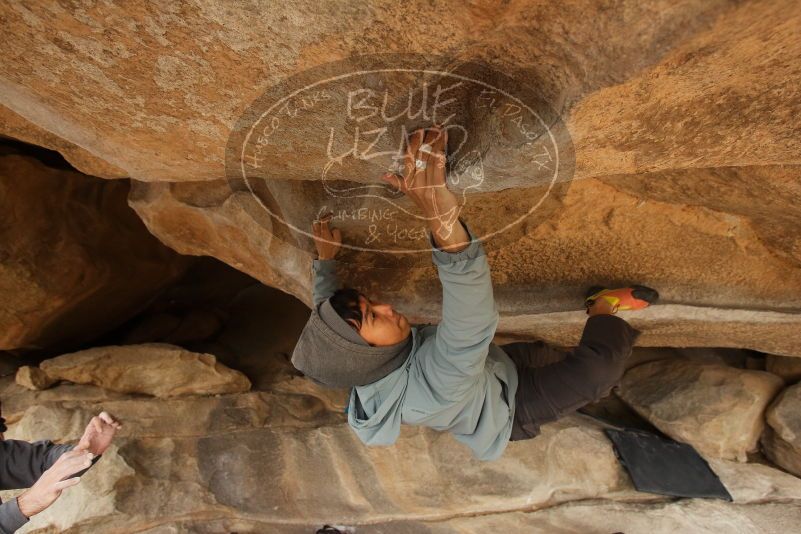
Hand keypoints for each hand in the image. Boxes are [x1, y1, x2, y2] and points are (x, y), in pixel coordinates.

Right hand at [16, 449, 92, 517]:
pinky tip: (78, 480)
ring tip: (89, 463)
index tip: (87, 450)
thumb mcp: (52, 478)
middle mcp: (52, 473)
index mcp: (53, 469)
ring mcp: (51, 481)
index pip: (64, 457)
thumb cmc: (43, 490)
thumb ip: (62, 473)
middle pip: (67, 462)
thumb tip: (73, 467)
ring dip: (78, 466)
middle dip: (80, 458)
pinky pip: (61, 485)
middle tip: (92, 455)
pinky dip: (70, 482)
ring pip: (66, 471)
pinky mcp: (50, 490)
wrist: (29, 502)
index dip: (76, 452)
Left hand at [76, 411, 120, 455]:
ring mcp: (106, 425)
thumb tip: (86, 444)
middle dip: (108, 416)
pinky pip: (117, 423)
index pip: (95, 419)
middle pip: (104, 414)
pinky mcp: (112, 429)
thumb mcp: (83, 447)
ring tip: (116, 425)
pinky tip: (119, 428)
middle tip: (111, 422)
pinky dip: (119, 423)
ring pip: (112, 417)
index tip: (100, 431)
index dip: (98, 424)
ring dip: (115, 420)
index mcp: (92, 426)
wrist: (93, 449)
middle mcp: (100, 423)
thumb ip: (83, 446)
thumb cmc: (86, 446)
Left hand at [312, 213, 341, 259]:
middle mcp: (318, 233)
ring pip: (313, 226)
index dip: (327, 216)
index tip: (331, 215)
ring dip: (317, 222)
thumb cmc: (332, 248)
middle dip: (321, 218)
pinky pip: (314, 230)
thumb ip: (336, 232)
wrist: (325, 256)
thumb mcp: (338, 240)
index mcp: (324, 232)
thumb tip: (334, 228)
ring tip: (322, 222)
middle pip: (316, 222)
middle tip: (326, 218)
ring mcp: (315, 236)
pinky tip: (320, 229)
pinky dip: (316, 227)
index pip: (324, 221)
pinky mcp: (315, 239)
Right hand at [381, 127, 468, 250]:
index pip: (408, 159)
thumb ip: (398, 182)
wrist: (439, 220)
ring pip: (429, 160)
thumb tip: (383, 175)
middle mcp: (415, 184)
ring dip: (435, 144)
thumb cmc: (427, 204)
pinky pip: (438, 169)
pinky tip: (444, 145)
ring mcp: (426, 188)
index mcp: (408, 183)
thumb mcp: (410, 193)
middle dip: (426, 140)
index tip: (417, 131)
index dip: (412, 144)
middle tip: (433, 126)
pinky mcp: (438, 190)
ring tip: (440, 131)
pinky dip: (441, 155)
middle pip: (419, 157)